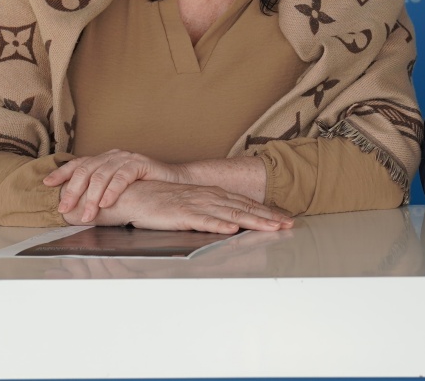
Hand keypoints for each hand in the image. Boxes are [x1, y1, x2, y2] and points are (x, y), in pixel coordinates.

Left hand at [45, 149, 184, 222]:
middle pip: (86, 169)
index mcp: (105, 160)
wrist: (175, 183)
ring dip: (92, 197)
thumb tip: (75, 209)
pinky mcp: (141, 163)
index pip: (79, 164)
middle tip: (65, 209)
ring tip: (87, 214)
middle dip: (73, 190)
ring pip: (102, 174)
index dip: (62, 173)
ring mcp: (127, 158)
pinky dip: (112, 190)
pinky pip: (122, 176)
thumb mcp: (117, 191)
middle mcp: (113, 155)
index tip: (46, 184)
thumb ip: (99, 193)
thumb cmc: (145, 189)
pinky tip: (106, 203)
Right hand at [60, 180, 292, 232]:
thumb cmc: (162, 202)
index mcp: (212, 195)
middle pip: (244, 208)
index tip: (286, 219)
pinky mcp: (182, 215)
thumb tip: (232, 223)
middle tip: (289, 224)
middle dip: (269, 217)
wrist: (135, 195)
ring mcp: (196, 205)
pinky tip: (232, 229)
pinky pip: (204, 221)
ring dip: (253, 222)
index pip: (245, 204)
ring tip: (272, 228)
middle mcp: (208, 198)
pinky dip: (219, 225)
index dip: (267, 212)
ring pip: (230, 215)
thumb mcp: (192, 205)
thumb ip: (211, 212)